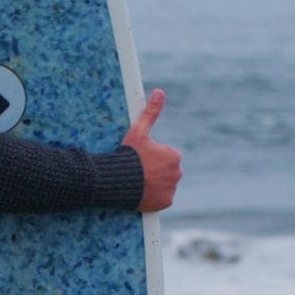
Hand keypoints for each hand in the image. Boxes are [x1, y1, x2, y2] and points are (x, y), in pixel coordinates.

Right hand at [122, 88, 180, 211]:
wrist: (117, 180)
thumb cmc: (127, 155)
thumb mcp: (138, 131)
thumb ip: (151, 112)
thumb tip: (160, 91)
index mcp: (174, 155)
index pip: (165, 156)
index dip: (151, 157)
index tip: (138, 159)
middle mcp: (177, 172)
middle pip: (166, 171)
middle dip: (154, 171)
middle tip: (137, 171)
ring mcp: (171, 189)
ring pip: (164, 184)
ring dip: (154, 183)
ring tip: (137, 181)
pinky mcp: (165, 203)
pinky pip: (161, 198)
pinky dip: (154, 196)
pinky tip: (141, 192)